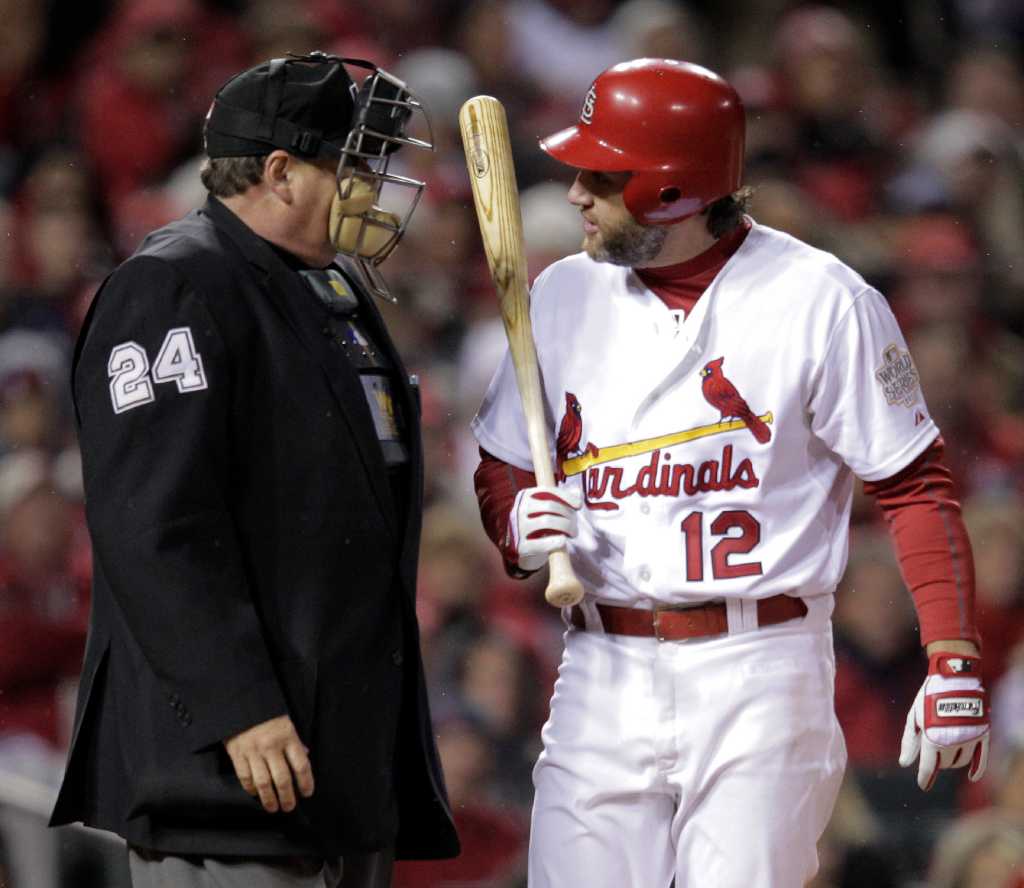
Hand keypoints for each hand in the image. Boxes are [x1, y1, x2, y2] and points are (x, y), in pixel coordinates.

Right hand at [224, 715, 314, 812]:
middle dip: (288, 797)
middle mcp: (272, 746)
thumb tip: (306, 758)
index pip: (301, 765)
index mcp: (288, 737)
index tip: (308, 793)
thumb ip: (296, 743)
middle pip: (283, 779)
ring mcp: (254, 752)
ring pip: (263, 783)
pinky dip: (251, 789)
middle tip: (290, 807)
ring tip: (274, 808)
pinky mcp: (238, 755)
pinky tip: (256, 795)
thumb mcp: (287, 725)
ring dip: (269, 799)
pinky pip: (245, 778)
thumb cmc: (268, 715)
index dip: (306, 782)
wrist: (242, 704)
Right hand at [507, 486, 581, 571]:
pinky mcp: (520, 546)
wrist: (522, 546)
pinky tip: (563, 541)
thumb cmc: (538, 523)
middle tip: (575, 525)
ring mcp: (518, 528)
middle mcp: (519, 509)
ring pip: (547, 521)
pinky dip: (555, 541)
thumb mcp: (547, 508)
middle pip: (550, 506)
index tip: (579, 505)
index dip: (566, 497)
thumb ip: (563, 498)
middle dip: (568, 514)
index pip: (548, 490)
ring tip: (573, 533)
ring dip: (566, 526)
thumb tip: (577, 492)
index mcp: (525, 496)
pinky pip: (541, 543)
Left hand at [899, 653, 988, 790]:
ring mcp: (969, 739)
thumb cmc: (928, 697)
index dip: (925, 777)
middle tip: (934, 751)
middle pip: (946, 764)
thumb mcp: (914, 717)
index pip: (929, 766)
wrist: (954, 679)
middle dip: (938, 761)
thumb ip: (909, 741)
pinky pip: (981, 759)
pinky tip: (972, 777)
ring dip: (953, 761)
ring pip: (961, 762)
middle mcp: (952, 741)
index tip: (923, 785)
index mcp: (932, 737)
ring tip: (946, 748)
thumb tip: (904, 763)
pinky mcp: (982, 734)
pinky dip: (977, 770)